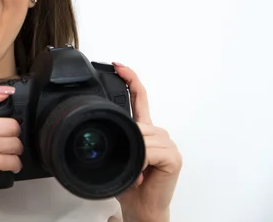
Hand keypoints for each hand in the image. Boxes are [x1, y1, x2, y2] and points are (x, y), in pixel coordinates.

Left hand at [113, 63, 181, 221]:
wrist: (141, 206)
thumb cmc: (128, 182)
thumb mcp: (116, 154)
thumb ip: (113, 136)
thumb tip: (99, 126)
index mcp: (144, 129)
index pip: (139, 97)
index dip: (130, 79)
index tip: (119, 66)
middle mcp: (157, 133)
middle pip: (137, 121)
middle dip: (126, 139)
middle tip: (124, 160)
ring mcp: (167, 143)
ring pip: (142, 136)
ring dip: (133, 153)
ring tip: (134, 169)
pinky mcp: (173, 157)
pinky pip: (151, 150)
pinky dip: (142, 160)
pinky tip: (142, 170)